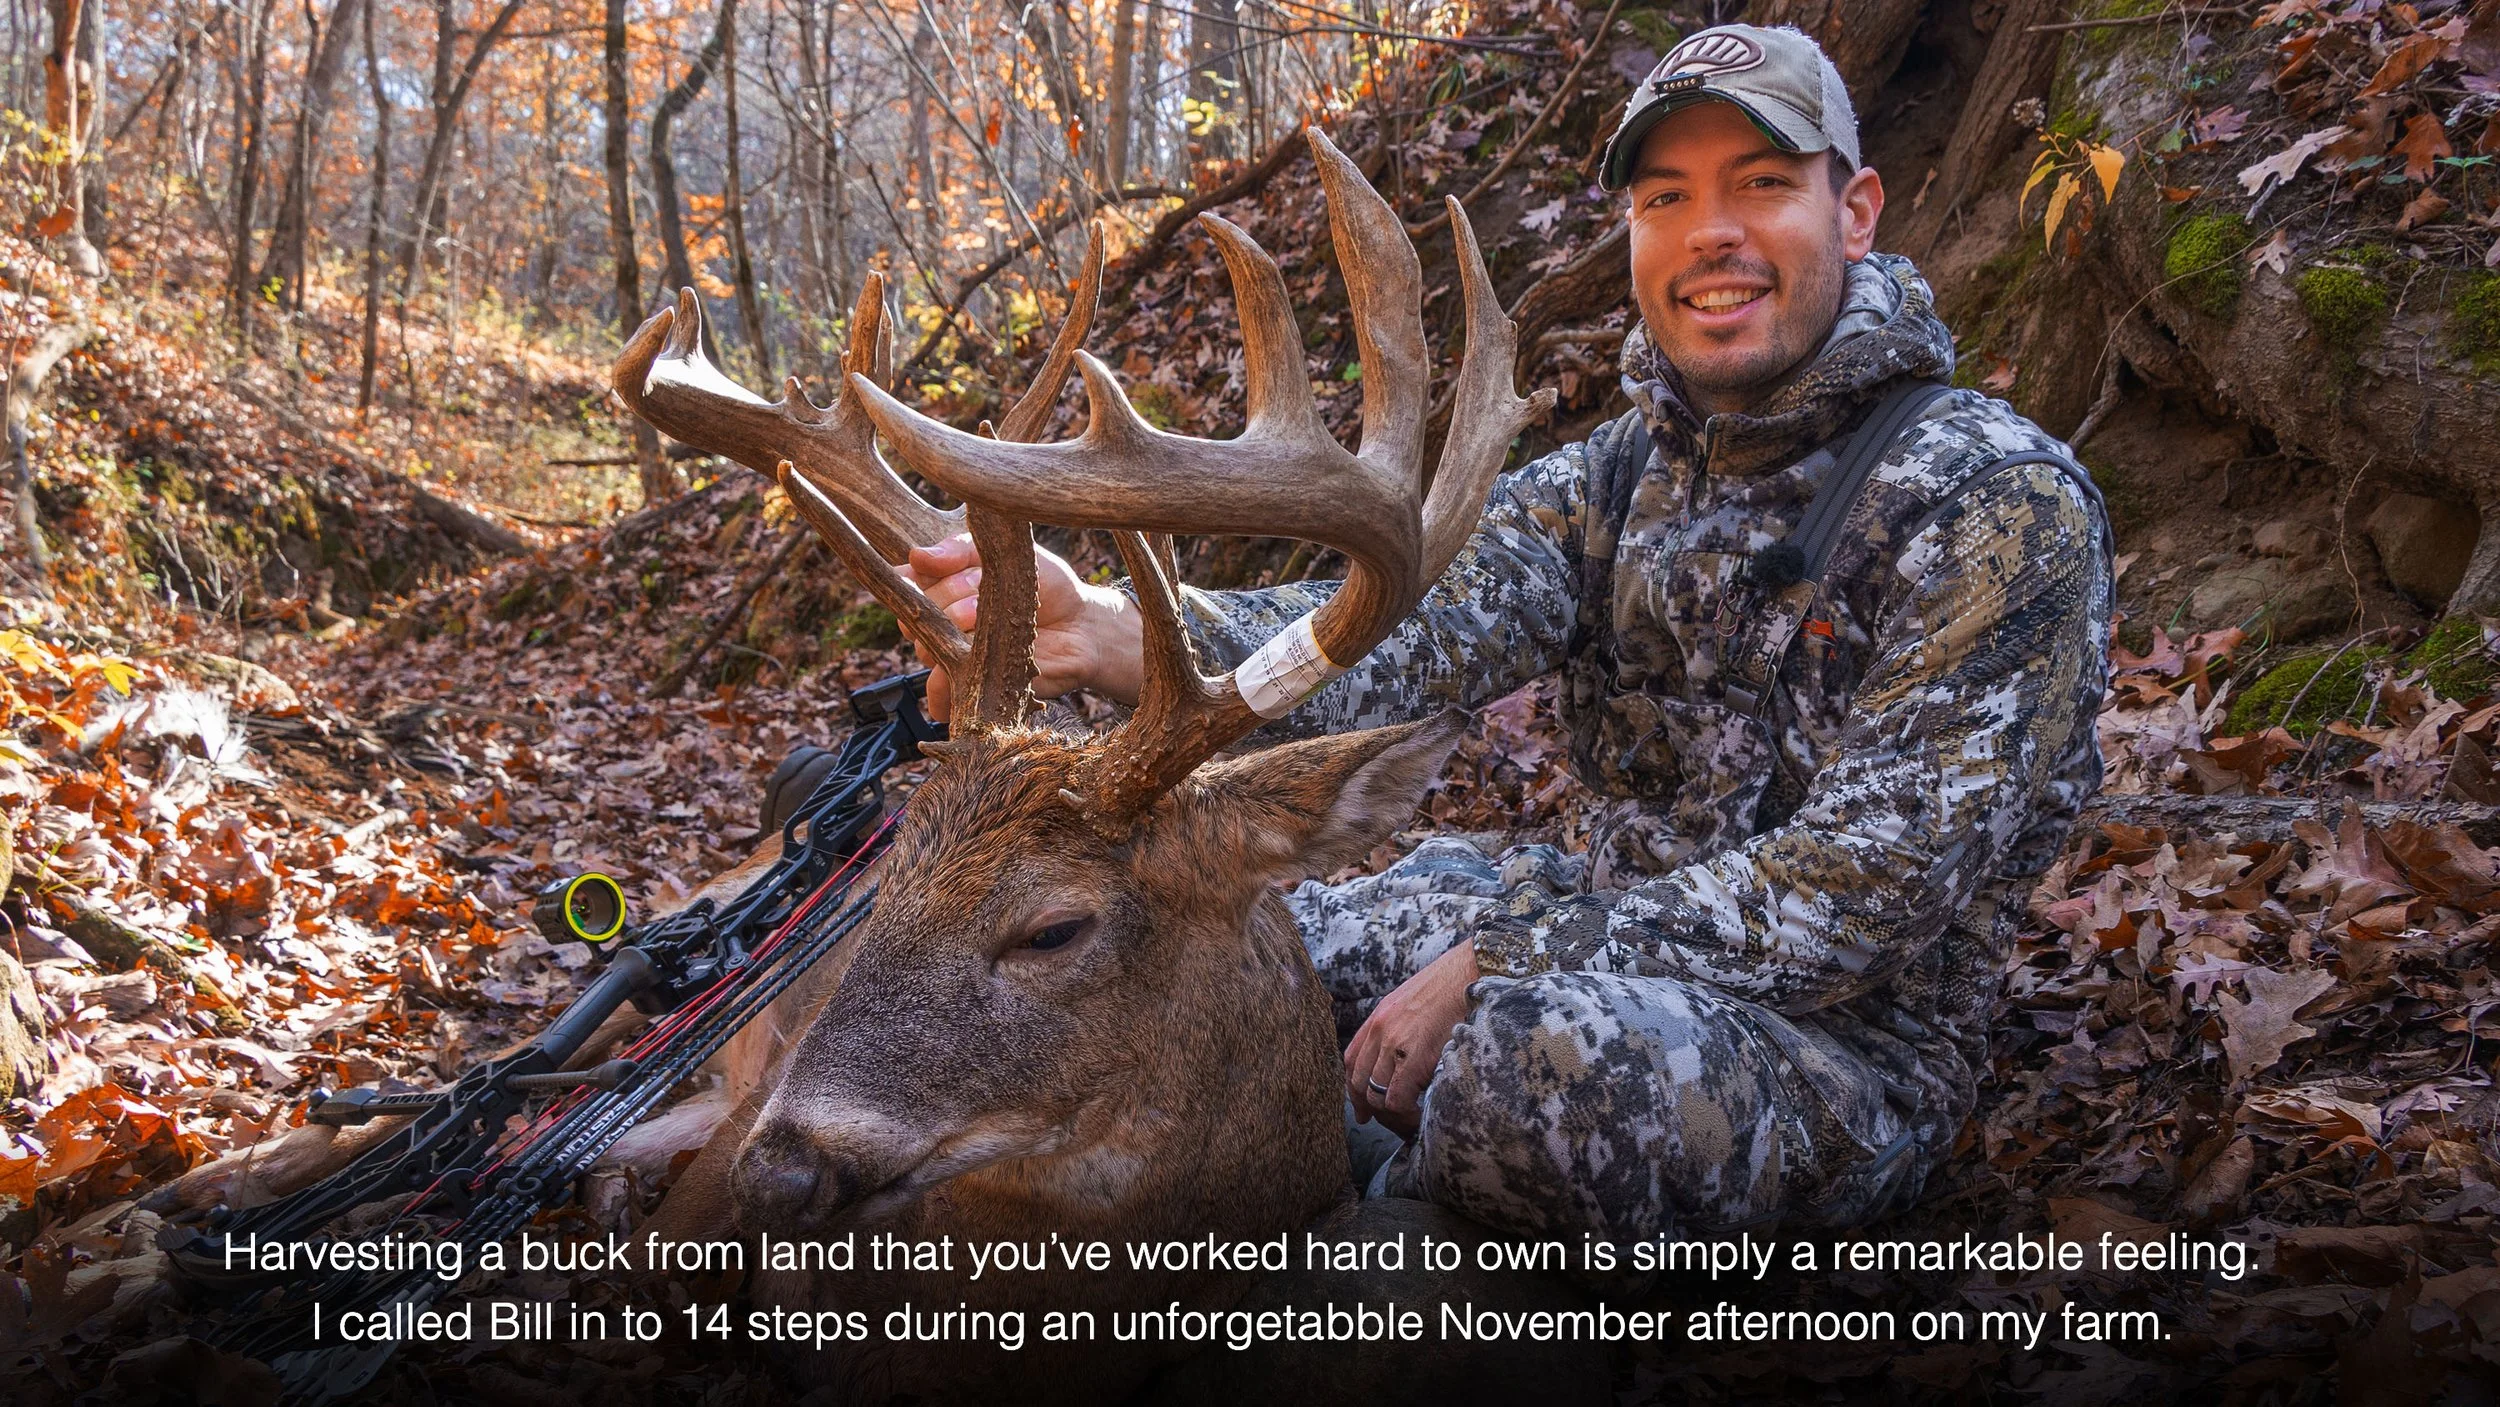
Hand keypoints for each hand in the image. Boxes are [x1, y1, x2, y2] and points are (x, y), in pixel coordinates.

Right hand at [906, 534, 1143, 716]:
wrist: (1081, 627)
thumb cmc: (1046, 586)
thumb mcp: (1007, 554)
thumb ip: (963, 549)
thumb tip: (918, 556)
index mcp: (944, 586)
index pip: (906, 581)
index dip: (919, 576)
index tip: (949, 568)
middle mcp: (943, 623)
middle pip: (916, 615)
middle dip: (947, 598)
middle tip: (980, 593)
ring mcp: (956, 656)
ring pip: (926, 651)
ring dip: (954, 634)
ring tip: (985, 622)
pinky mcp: (971, 688)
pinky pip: (939, 694)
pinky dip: (946, 686)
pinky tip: (969, 669)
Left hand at [1346, 938, 1478, 1140]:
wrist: (1471, 972)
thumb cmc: (1455, 987)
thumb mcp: (1417, 1003)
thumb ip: (1404, 1028)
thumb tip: (1407, 1060)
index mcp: (1379, 1017)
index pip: (1351, 1061)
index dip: (1355, 1091)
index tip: (1365, 1111)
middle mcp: (1380, 1030)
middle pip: (1359, 1083)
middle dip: (1371, 1110)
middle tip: (1392, 1124)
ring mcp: (1393, 1043)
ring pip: (1376, 1095)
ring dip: (1392, 1117)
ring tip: (1412, 1124)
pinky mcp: (1413, 1057)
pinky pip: (1397, 1099)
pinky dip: (1406, 1116)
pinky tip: (1421, 1118)